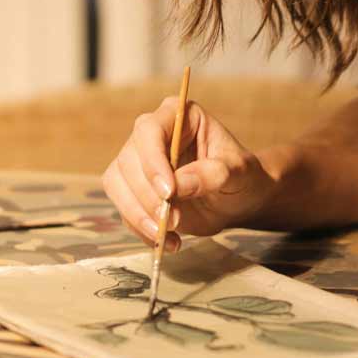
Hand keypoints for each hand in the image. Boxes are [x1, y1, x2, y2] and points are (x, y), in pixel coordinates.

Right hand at [101, 97, 276, 248]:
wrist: (237, 200)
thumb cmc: (241, 176)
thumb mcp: (238, 172)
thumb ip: (212, 173)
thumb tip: (179, 185)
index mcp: (177, 115)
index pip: (150, 131)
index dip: (153, 161)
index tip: (168, 192)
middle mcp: (151, 134)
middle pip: (128, 160)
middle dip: (146, 195)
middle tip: (172, 219)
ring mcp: (138, 162)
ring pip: (117, 185)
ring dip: (137, 215)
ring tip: (166, 235)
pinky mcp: (133, 189)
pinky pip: (124, 209)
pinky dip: (141, 229)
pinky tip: (169, 241)